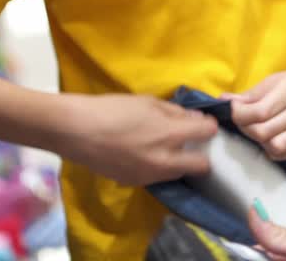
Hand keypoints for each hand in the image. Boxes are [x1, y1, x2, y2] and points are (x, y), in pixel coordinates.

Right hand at [61, 94, 216, 186]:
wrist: (77, 131)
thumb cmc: (112, 109)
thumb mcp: (148, 102)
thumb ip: (175, 111)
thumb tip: (195, 117)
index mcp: (170, 134)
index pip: (207, 132)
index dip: (208, 125)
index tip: (203, 122)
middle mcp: (165, 160)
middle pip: (202, 166)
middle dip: (201, 153)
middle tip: (191, 141)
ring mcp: (150, 176)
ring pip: (179, 173)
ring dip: (180, 162)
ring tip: (166, 147)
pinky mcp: (135, 183)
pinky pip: (158, 177)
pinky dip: (159, 167)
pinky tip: (145, 154)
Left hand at [229, 66, 285, 160]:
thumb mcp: (281, 79)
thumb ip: (254, 93)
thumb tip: (226, 100)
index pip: (259, 111)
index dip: (239, 114)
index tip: (232, 110)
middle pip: (263, 131)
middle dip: (245, 128)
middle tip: (243, 121)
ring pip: (274, 146)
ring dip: (259, 141)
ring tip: (257, 131)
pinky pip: (285, 154)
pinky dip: (271, 150)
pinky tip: (270, 139)